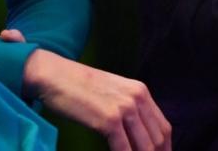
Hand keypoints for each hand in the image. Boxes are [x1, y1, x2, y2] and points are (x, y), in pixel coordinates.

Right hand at [23, 49, 170, 150]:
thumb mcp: (111, 91)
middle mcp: (137, 98)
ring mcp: (124, 108)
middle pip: (158, 139)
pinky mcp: (108, 120)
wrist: (53, 75)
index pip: (163, 128)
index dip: (164, 150)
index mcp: (140, 91)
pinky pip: (123, 149)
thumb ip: (128, 108)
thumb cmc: (78, 86)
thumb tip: (137, 135)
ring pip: (145, 147)